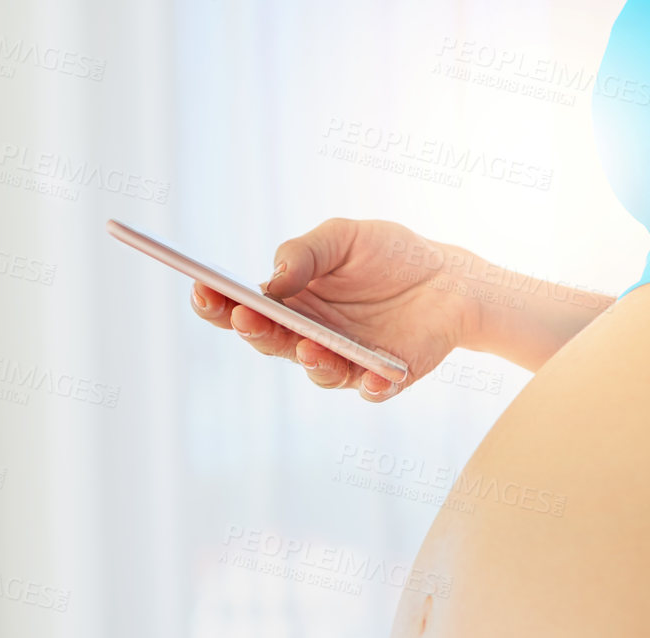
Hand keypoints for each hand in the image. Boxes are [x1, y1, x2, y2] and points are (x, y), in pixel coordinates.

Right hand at [189, 218, 476, 399]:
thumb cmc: (390, 255)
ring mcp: (344, 361)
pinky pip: (372, 388)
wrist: (449, 277)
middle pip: (272, 343)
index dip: (218, 304)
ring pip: (318, 371)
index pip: (243, 310)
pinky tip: (374, 377)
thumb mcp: (344, 237)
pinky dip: (372, 385)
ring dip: (311, 361)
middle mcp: (309, 338)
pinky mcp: (383, 378)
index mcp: (290, 305)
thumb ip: (305, 252)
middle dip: (254, 331)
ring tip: (310, 345)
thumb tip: (271, 279)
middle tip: (244, 316)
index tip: (200, 288)